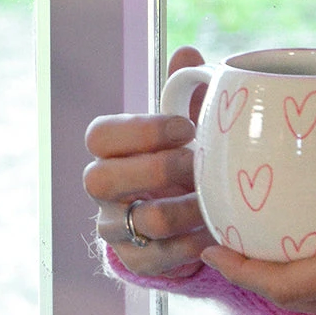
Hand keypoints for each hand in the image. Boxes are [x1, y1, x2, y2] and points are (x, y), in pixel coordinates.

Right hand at [83, 47, 215, 277]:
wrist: (184, 220)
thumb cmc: (180, 162)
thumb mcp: (183, 129)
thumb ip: (185, 95)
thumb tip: (187, 55)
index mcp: (109, 151)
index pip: (99, 136)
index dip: (141, 131)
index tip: (185, 128)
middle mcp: (103, 190)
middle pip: (102, 179)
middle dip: (157, 170)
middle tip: (198, 164)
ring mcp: (115, 228)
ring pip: (139, 220)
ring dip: (185, 209)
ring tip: (215, 200)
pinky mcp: (137, 260)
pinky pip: (161, 255)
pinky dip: (195, 242)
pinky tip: (215, 230)